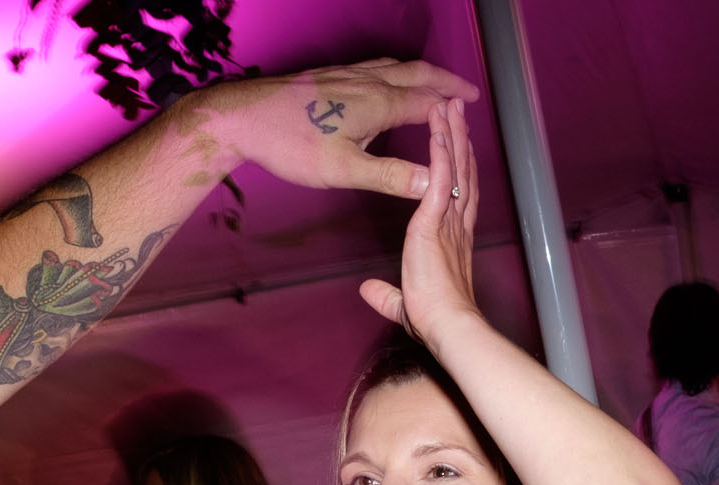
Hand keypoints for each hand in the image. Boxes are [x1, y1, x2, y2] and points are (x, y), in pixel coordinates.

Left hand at [204, 59, 478, 199]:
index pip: (428, 101)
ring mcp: (346, 76)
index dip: (453, 106)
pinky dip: (395, 73)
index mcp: (377, 103)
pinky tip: (385, 85)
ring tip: (435, 84)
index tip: (473, 110)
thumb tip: (434, 184)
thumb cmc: (291, 144)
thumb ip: (391, 176)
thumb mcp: (344, 170)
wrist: (245, 117)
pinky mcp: (329, 77)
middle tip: (466, 91)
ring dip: (422, 74)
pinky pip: (374, 67)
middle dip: (445, 82)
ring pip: (395, 67)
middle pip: (417, 75)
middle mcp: (366, 82)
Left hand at [358, 98, 480, 351]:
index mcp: (450, 236)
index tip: (459, 146)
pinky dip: (440, 150)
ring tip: (452, 104)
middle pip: (460, 169)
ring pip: (453, 165)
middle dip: (459, 138)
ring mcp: (447, 218)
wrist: (446, 325)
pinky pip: (440, 176)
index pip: (456, 192)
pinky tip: (439, 127)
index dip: (458, 167)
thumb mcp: (402, 303)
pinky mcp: (435, 219)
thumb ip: (386, 294)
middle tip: (458, 108)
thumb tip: (368, 291)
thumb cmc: (433, 319)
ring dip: (452, 133)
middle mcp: (455, 221)